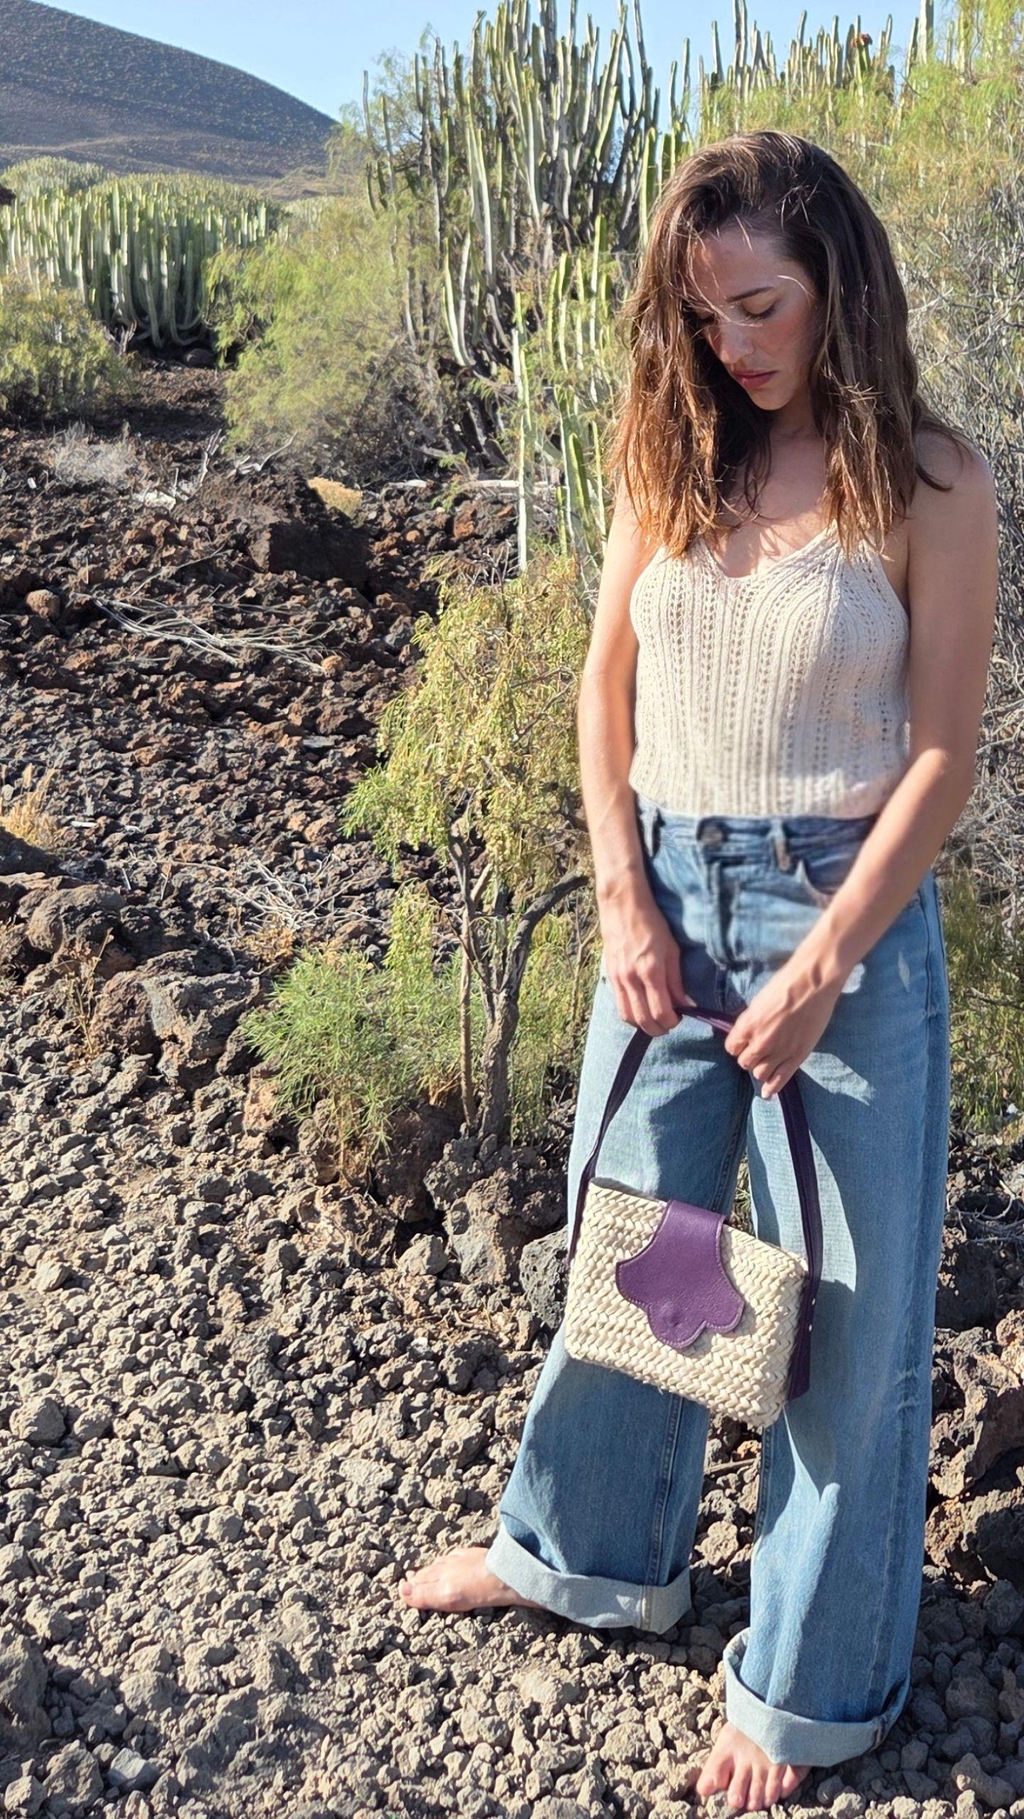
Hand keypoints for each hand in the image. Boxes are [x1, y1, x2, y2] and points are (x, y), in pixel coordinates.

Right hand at [600, 893, 696, 1036]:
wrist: (622, 905)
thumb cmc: (652, 923)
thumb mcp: (672, 950)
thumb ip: (677, 980)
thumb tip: (686, 1004)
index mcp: (651, 971)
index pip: (661, 1011)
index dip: (672, 1022)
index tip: (680, 1017)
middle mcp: (632, 978)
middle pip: (643, 1020)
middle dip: (658, 1029)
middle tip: (669, 1023)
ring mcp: (618, 978)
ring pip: (628, 1017)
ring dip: (642, 1025)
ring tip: (654, 1019)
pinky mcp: (609, 976)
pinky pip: (619, 1005)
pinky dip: (630, 1013)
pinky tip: (640, 1007)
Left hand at [723, 959, 843, 1096]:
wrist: (813, 984)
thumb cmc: (786, 984)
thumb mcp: (759, 1002)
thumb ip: (751, 1022)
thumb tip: (748, 1033)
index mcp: (746, 1026)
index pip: (732, 1048)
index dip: (738, 1046)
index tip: (744, 1043)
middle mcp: (759, 1043)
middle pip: (745, 1062)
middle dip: (750, 1058)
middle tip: (758, 1051)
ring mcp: (779, 1052)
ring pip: (760, 1074)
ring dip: (761, 1070)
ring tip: (767, 1064)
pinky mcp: (797, 1057)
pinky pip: (780, 1080)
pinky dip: (772, 1088)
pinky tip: (768, 1093)